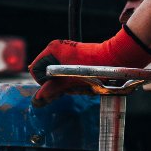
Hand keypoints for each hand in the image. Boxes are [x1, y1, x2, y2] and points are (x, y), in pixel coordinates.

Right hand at [28, 24, 150, 103]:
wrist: (115, 60)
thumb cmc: (92, 69)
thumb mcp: (68, 82)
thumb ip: (50, 91)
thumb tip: (36, 102)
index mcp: (52, 49)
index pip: (36, 71)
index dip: (44, 82)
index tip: (59, 85)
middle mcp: (57, 49)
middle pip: (47, 74)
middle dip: (58, 85)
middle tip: (73, 85)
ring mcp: (67, 53)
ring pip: (58, 77)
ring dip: (68, 85)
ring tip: (82, 84)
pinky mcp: (76, 59)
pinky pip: (68, 75)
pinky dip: (74, 82)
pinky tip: (85, 83)